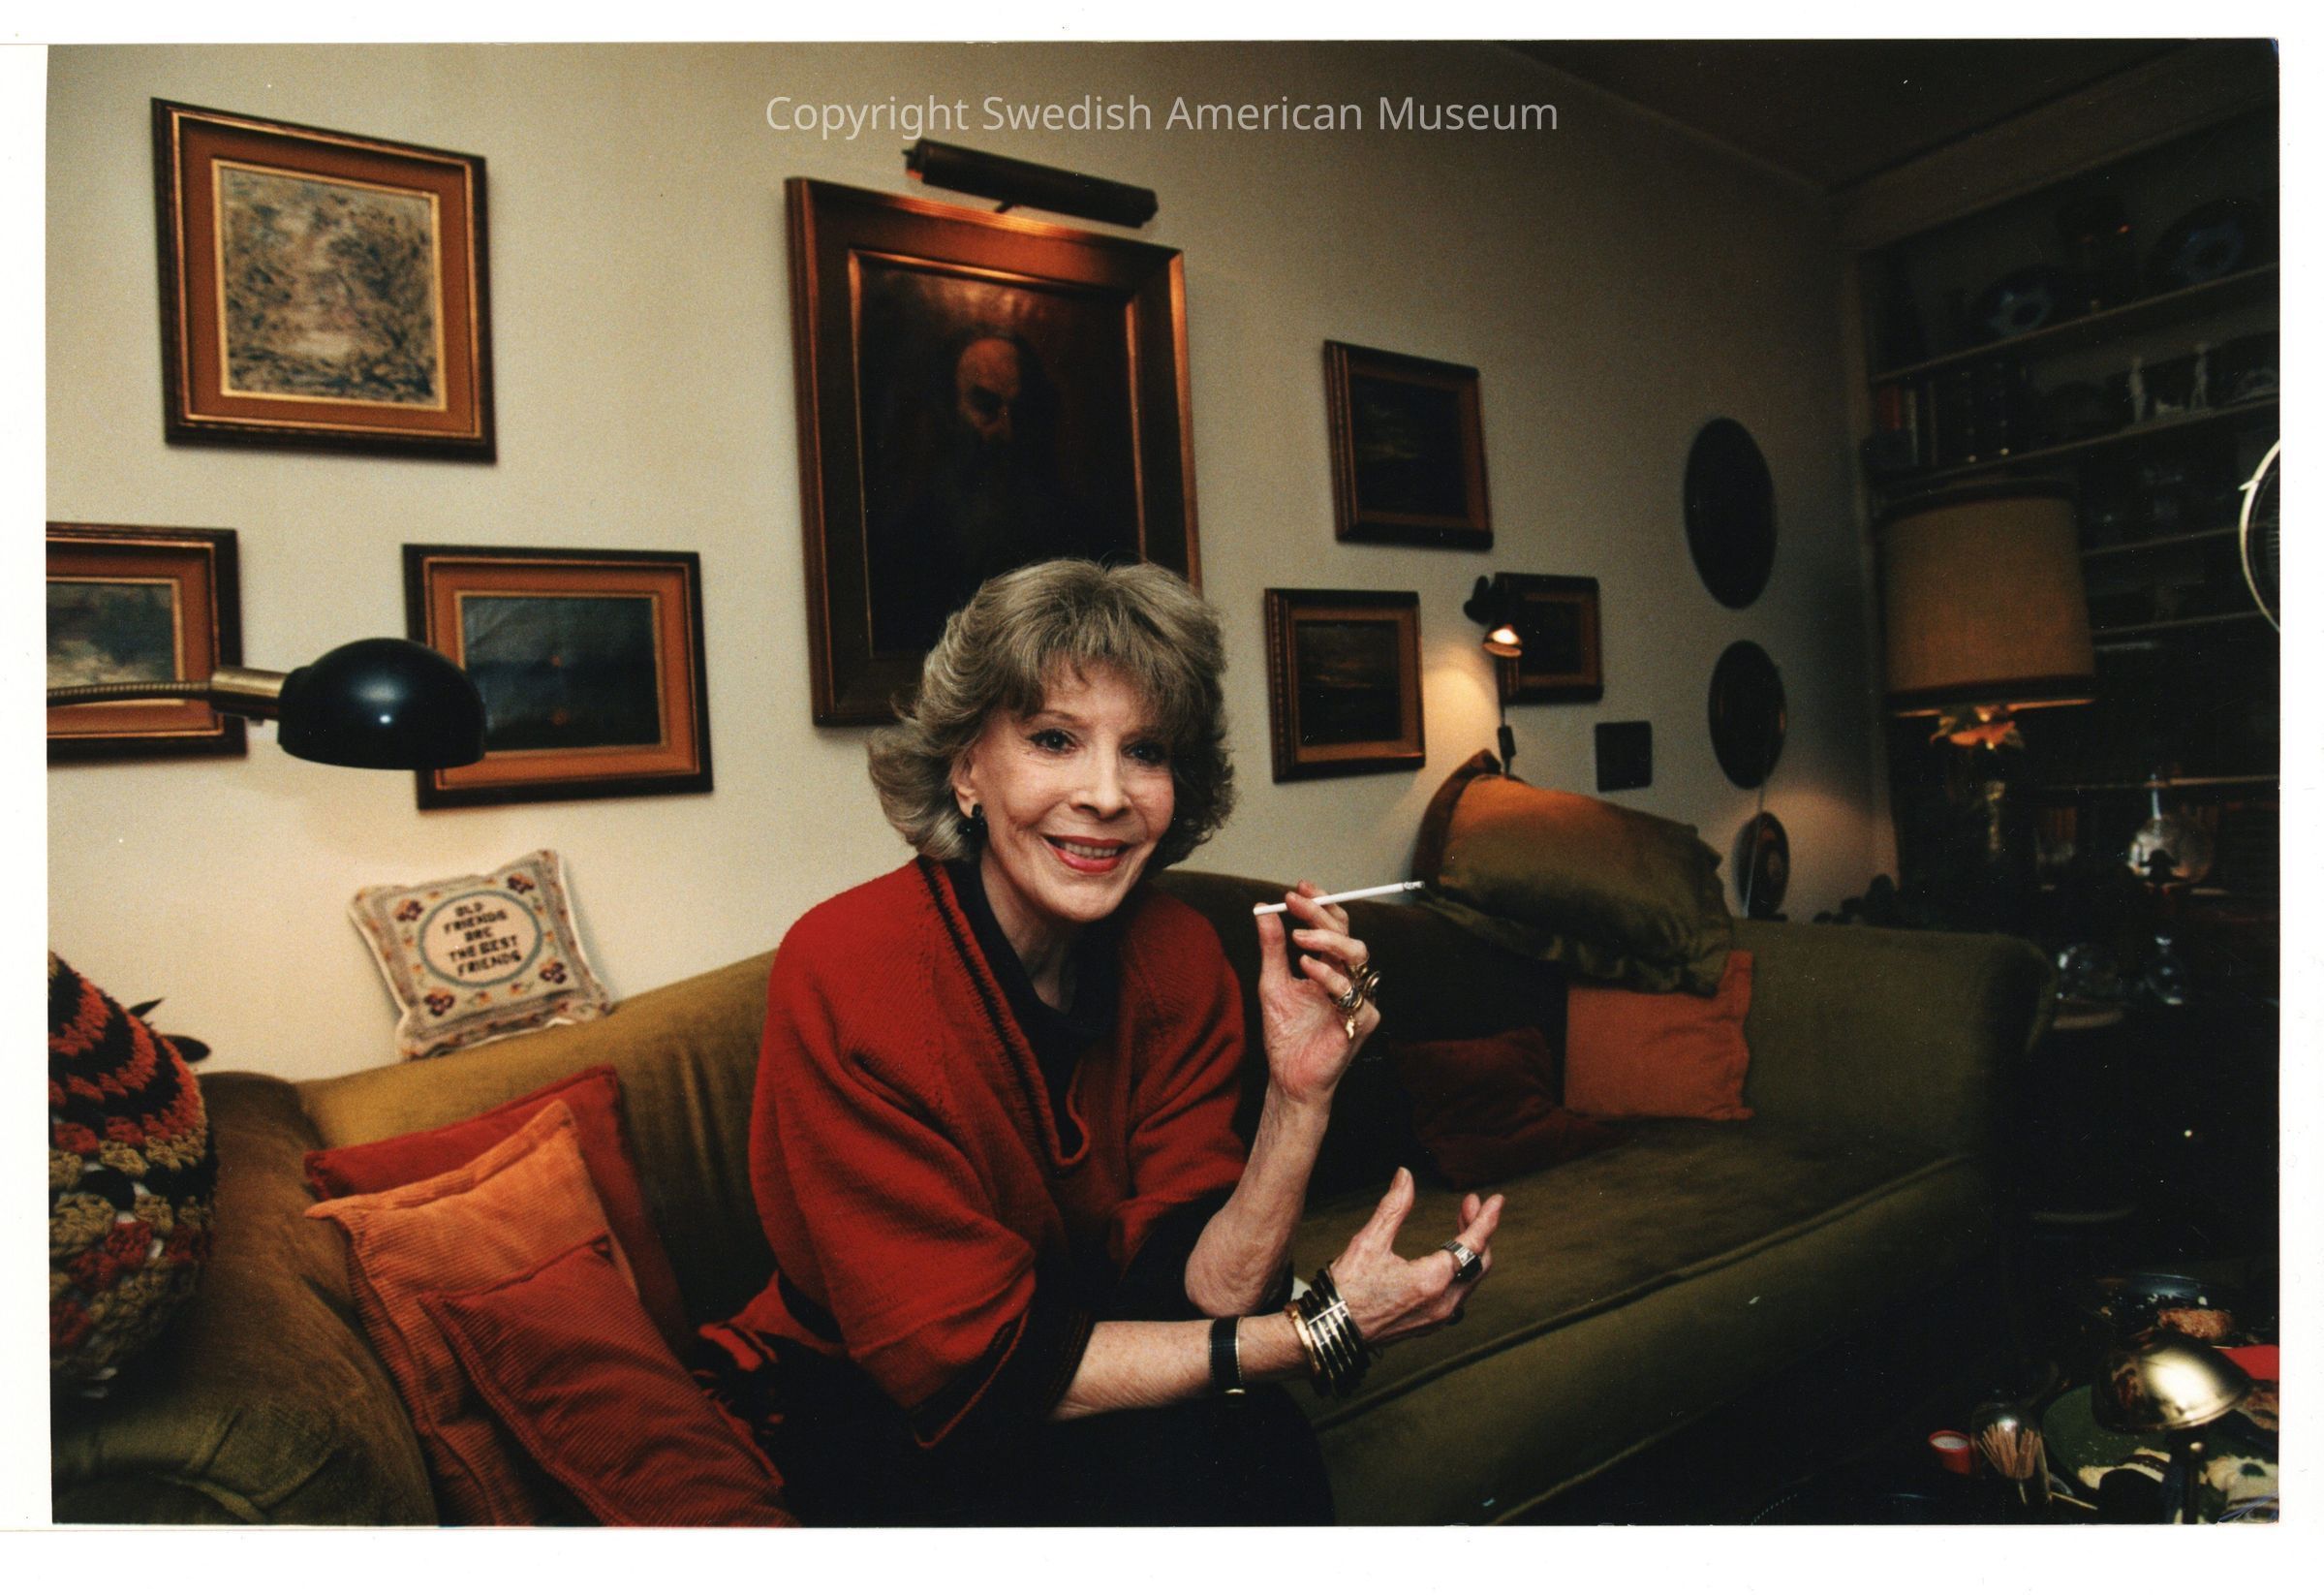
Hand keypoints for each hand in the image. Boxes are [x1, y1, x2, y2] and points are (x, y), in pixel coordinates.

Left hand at [1254, 880, 1377, 1107]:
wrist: (1289, 1075)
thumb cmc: (1286, 1033)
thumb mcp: (1272, 982)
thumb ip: (1271, 948)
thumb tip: (1262, 910)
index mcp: (1330, 967)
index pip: (1334, 926)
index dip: (1320, 904)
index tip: (1297, 889)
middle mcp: (1348, 979)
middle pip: (1347, 934)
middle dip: (1321, 914)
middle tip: (1295, 902)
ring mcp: (1359, 998)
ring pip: (1358, 955)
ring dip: (1327, 940)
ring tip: (1298, 938)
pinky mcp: (1362, 1020)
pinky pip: (1351, 992)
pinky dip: (1328, 976)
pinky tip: (1306, 969)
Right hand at [1325, 1169, 1502, 1349]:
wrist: (1331, 1331)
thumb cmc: (1346, 1290)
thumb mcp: (1369, 1242)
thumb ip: (1394, 1207)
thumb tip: (1405, 1176)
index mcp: (1431, 1280)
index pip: (1473, 1244)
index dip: (1487, 1219)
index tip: (1496, 1200)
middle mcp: (1443, 1303)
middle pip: (1479, 1263)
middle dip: (1480, 1230)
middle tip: (1469, 1205)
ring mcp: (1438, 1317)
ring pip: (1471, 1280)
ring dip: (1470, 1250)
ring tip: (1461, 1224)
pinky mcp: (1431, 1324)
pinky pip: (1460, 1294)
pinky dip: (1461, 1270)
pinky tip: (1448, 1256)